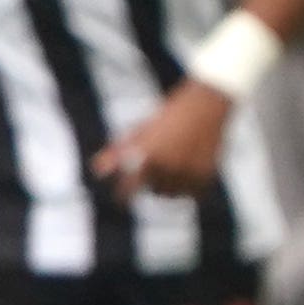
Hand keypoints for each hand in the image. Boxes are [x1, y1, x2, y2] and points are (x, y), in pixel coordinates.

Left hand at [93, 80, 232, 198]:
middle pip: (153, 190)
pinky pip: (192, 194)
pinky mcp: (207, 174)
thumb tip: (97, 171)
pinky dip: (188, 188)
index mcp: (149, 155)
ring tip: (171, 168)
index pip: (130, 187)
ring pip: (171, 194)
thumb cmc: (168, 116)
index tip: (120, 200)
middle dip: (151, 182)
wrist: (207, 104)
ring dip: (167, 187)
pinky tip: (186, 172)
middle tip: (157, 165)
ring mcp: (189, 171)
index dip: (123, 195)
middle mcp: (168, 166)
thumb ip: (117, 152)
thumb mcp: (140, 131)